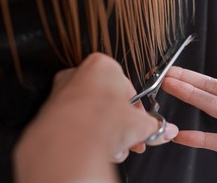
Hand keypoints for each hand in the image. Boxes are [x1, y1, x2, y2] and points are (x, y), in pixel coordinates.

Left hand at [14, 53, 177, 182]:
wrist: (69, 143)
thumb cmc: (100, 122)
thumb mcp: (139, 124)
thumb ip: (155, 126)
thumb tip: (165, 130)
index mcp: (103, 65)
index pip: (128, 90)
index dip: (137, 112)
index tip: (141, 125)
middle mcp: (79, 74)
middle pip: (109, 104)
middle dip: (122, 126)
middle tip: (131, 140)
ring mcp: (62, 92)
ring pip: (93, 115)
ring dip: (107, 134)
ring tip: (115, 148)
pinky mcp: (50, 112)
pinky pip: (77, 123)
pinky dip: (88, 136)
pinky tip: (98, 150)